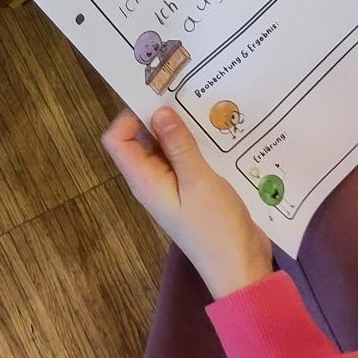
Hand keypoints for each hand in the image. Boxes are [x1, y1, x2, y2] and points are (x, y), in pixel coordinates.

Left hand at [102, 107, 272, 299]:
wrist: (240, 267)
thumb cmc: (216, 227)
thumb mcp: (199, 181)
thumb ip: (178, 145)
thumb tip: (159, 111)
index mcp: (145, 180)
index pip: (117, 140)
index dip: (129, 116)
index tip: (157, 98)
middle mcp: (153, 180)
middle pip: (140, 139)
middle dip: (158, 115)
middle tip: (184, 89)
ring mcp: (173, 185)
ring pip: (166, 146)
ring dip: (180, 127)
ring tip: (204, 103)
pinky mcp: (192, 189)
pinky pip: (185, 158)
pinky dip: (195, 142)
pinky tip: (217, 129)